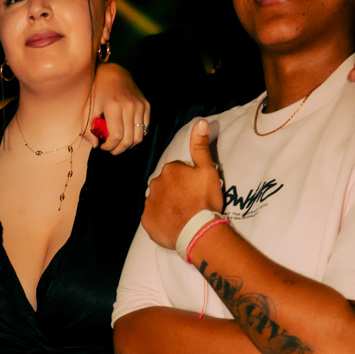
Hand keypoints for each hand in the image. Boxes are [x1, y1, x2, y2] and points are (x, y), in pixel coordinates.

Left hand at [91, 61, 150, 154]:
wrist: (114, 72)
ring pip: (138, 137)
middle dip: (118, 149)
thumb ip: (88, 128)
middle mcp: (129, 106)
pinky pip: (145, 128)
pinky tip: (126, 133)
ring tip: (118, 143)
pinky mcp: (146, 105)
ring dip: (128, 145)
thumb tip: (95, 145)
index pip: (116, 136)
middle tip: (110, 148)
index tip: (103, 147)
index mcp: (113, 106)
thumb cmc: (98, 90)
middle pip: (128, 140)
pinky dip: (136, 135)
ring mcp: (140, 106)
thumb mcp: (88, 107)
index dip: (109, 146)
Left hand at [142, 120, 224, 246]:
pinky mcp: (146, 221)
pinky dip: (161, 219)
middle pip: (166, 185)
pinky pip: (153, 217)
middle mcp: (155, 183)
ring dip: (168, 205)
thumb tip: (200, 121)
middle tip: (190, 202)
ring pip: (159, 200)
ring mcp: (149, 203)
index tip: (196, 190)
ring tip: (183, 215)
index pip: (177, 171)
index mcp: (170, 170)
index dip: (188, 180)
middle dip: (175, 191)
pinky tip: (173, 224)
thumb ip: (201, 146)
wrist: (198, 231)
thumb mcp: (208, 170)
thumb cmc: (205, 200)